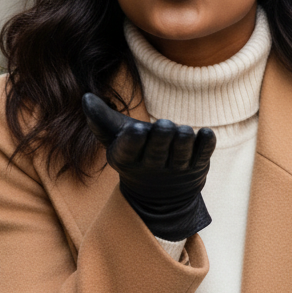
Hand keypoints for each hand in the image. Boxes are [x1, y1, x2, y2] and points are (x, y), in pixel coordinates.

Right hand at [81, 92, 215, 241]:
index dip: (134, 140)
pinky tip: (206, 134)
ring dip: (184, 139)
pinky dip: (206, 144)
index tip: (138, 129)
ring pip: (182, 152)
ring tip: (182, 131)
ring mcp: (176, 169)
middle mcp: (151, 167)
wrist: (160, 195)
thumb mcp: (115, 140)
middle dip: (162, 136)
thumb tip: (85, 98)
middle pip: (158, 151)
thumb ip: (101, 120)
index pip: (129, 150)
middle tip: (164, 125)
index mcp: (127, 159)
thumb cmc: (135, 153)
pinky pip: (204, 154)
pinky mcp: (197, 167)